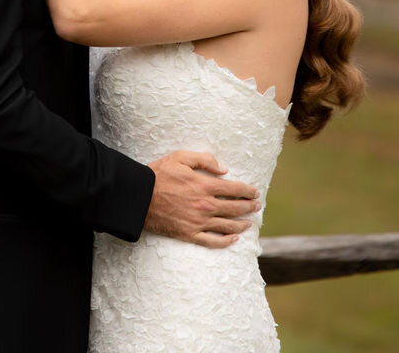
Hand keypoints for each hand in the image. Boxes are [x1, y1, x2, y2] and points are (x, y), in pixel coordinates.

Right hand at [145, 150, 259, 247]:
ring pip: (227, 226)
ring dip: (242, 224)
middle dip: (249, 207)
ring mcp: (198, 222)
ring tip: (250, 222)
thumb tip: (224, 170)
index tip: (255, 191)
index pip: (234, 189)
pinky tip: (234, 239)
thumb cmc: (159, 174)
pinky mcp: (190, 234)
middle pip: (234, 208)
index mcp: (204, 185)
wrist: (140, 196)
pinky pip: (212, 241)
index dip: (247, 190)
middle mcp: (205, 205)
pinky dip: (226, 241)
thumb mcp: (181, 157)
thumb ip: (204, 160)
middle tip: (257, 206)